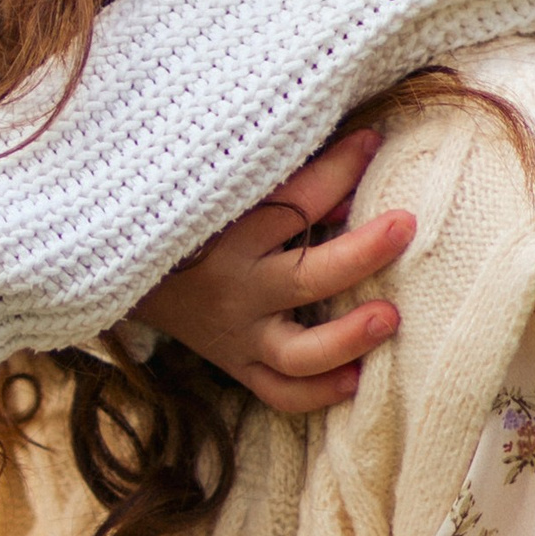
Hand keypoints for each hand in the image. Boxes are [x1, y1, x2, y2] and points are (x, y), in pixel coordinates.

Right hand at [136, 125, 413, 414]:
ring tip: (390, 316)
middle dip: (359, 253)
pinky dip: (317, 393)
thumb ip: (285, 181)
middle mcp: (234, 289)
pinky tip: (356, 380)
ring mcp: (238, 336)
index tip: (372, 142)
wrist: (129, 275)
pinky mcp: (239, 367)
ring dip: (346, 337)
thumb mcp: (223, 192)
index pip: (292, 201)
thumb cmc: (189, 220)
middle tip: (405, 225)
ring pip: (297, 352)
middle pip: (304, 278)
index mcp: (227, 235)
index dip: (337, 170)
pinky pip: (280, 393)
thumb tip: (357, 172)